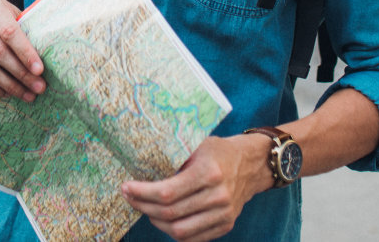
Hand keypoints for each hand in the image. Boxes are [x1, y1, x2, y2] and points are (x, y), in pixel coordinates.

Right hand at [0, 0, 46, 100]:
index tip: (40, 70)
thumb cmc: (6, 17)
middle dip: (21, 73)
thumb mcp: (17, 14)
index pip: (9, 31)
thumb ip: (28, 30)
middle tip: (38, 87)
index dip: (25, 52)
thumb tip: (49, 57)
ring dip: (9, 85)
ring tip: (27, 94)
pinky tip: (7, 93)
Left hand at [121, 135, 266, 241]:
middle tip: (129, 197)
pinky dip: (174, 232)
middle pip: (170, 214)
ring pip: (180, 231)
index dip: (142, 193)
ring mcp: (223, 214)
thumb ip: (174, 158)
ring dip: (156, 222)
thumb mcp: (197, 145)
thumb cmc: (219, 151)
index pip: (167, 192)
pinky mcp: (226, 225)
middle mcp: (218, 196)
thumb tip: (142, 169)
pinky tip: (164, 219)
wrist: (252, 164)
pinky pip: (193, 238)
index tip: (126, 188)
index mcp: (208, 173)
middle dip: (143, 207)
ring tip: (145, 209)